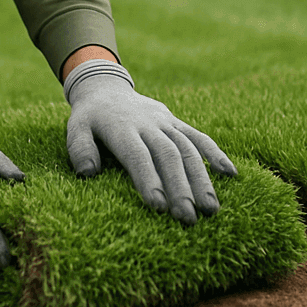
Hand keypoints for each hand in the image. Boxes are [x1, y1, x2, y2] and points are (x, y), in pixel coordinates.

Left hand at [64, 60, 236, 224]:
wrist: (107, 87)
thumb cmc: (90, 118)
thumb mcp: (74, 128)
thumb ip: (79, 149)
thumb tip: (87, 173)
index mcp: (122, 128)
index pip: (137, 156)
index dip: (148, 180)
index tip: (159, 207)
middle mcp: (149, 125)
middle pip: (168, 156)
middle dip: (180, 188)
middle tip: (188, 218)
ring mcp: (167, 123)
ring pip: (188, 150)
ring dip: (202, 179)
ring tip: (211, 209)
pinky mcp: (178, 123)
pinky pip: (200, 137)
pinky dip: (217, 154)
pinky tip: (231, 175)